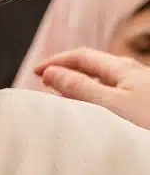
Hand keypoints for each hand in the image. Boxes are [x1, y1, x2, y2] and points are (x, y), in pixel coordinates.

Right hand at [33, 47, 149, 129]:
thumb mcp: (110, 105)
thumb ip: (79, 88)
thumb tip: (51, 73)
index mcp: (123, 70)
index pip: (82, 57)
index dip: (57, 61)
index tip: (36, 72)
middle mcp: (134, 77)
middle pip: (94, 68)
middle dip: (68, 72)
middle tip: (46, 84)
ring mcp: (142, 92)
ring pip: (105, 84)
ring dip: (81, 88)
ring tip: (64, 100)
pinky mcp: (146, 109)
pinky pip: (114, 99)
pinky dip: (95, 102)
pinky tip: (94, 117)